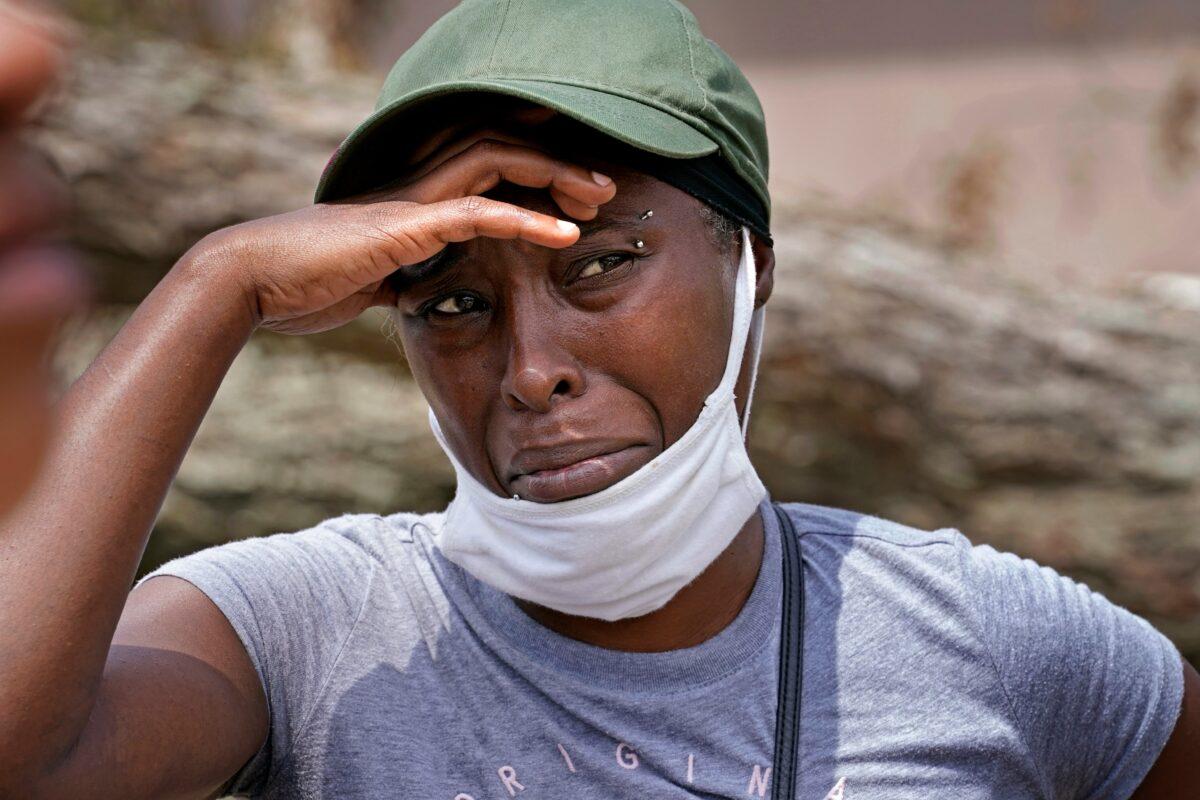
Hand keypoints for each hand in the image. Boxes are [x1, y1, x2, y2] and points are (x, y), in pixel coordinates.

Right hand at [197, 139, 616, 335]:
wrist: (255, 282)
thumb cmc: (307, 281)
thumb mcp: (373, 279)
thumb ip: (406, 273)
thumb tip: (424, 287)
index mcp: (415, 196)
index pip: (487, 162)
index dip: (535, 167)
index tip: (577, 192)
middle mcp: (418, 183)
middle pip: (502, 145)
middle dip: (559, 161)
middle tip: (605, 186)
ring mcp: (413, 198)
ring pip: (498, 160)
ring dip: (555, 176)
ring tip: (599, 198)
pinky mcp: (406, 225)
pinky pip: (480, 212)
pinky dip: (528, 220)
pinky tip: (566, 235)